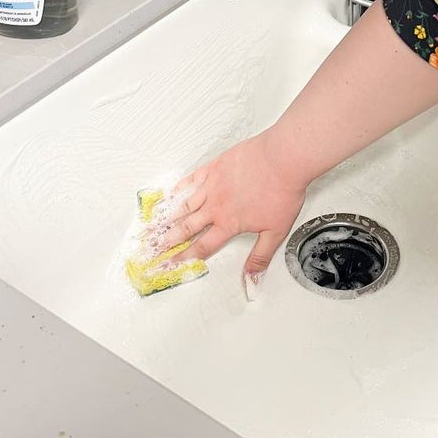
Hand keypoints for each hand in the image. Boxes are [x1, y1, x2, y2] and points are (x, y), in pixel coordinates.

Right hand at [146, 131, 307, 289]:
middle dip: (170, 239)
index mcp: (229, 223)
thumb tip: (253, 278)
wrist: (282, 159)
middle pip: (187, 226)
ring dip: (169, 216)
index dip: (186, 257)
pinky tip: (173, 192)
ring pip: (185, 203)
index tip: (172, 263)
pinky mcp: (215, 166)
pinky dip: (180, 187)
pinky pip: (192, 179)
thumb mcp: (275, 231)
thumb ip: (260, 256)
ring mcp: (213, 184)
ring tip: (155, 224)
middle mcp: (216, 206)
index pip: (203, 246)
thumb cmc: (281, 191)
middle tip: (156, 247)